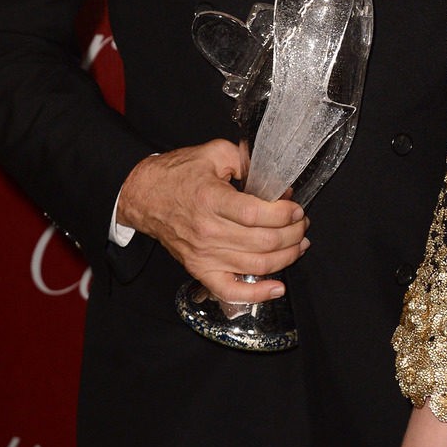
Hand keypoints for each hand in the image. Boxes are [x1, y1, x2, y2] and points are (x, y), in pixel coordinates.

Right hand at [117, 140, 306, 301]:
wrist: (144, 196)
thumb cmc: (178, 174)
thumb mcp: (214, 153)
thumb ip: (246, 159)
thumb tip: (276, 178)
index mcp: (211, 199)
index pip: (255, 214)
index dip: (283, 214)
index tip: (296, 208)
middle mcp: (208, 231)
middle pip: (263, 241)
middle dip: (293, 233)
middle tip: (302, 223)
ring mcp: (204, 255)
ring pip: (256, 265)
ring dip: (286, 257)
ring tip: (299, 244)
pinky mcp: (200, 270)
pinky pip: (231, 291)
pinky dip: (258, 294)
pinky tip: (278, 286)